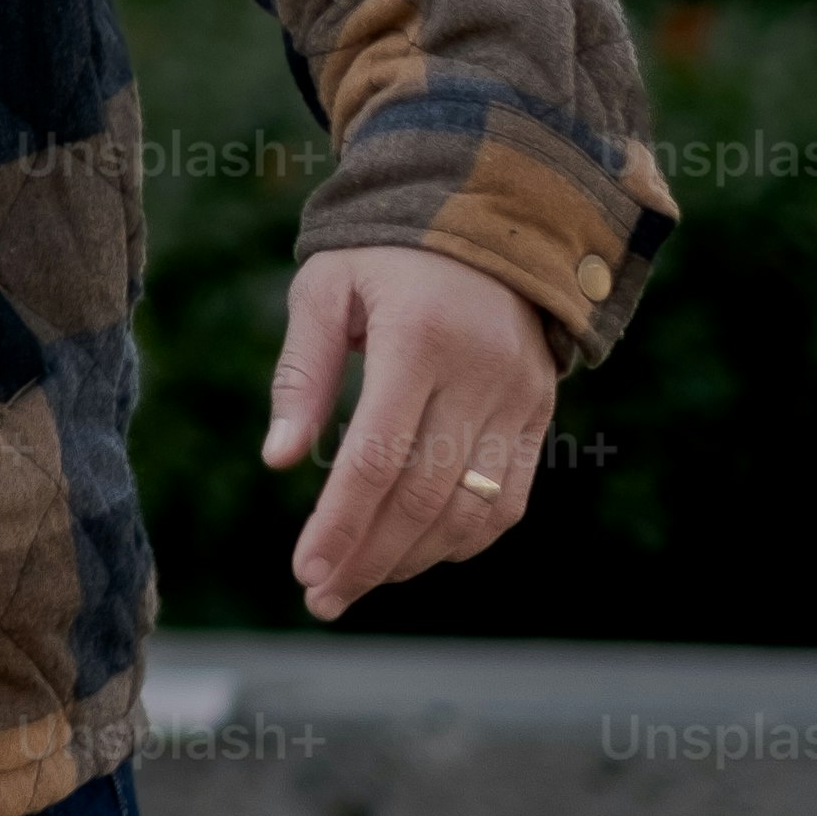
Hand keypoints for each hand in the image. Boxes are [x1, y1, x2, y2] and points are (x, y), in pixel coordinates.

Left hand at [268, 244, 567, 619]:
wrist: (485, 219)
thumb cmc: (383, 254)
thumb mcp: (324, 288)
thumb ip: (301, 374)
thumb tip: (275, 459)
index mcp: (419, 340)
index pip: (377, 458)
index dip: (342, 523)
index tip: (305, 571)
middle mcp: (480, 376)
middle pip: (425, 496)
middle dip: (369, 556)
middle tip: (322, 596)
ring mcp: (520, 399)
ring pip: (473, 510)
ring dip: (414, 558)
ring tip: (359, 582)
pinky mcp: (541, 414)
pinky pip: (511, 500)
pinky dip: (465, 539)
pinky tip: (416, 554)